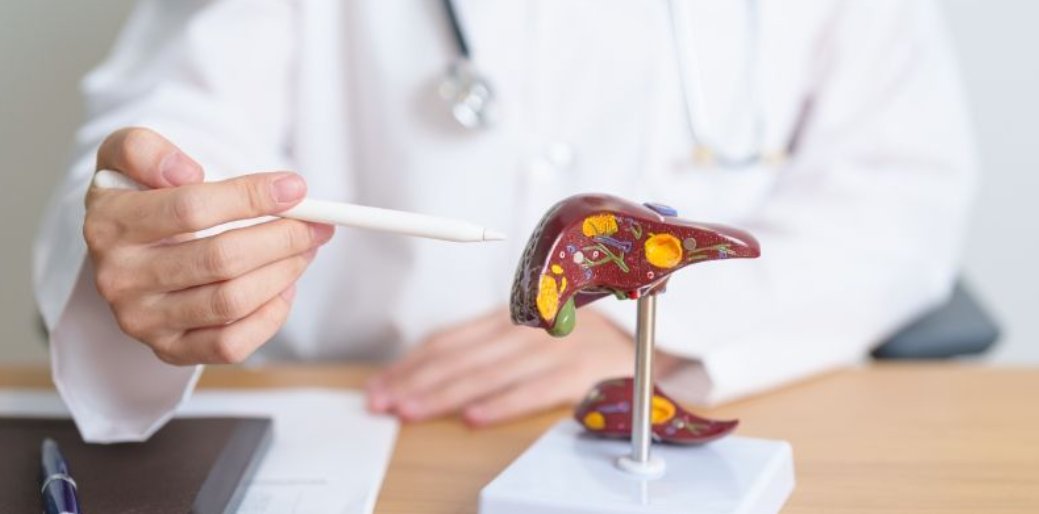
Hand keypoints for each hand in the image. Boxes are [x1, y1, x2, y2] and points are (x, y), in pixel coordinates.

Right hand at [84, 127, 333, 364]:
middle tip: (316, 224)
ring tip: (306, 249)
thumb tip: (188, 172)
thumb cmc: (139, 196)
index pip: (192, 208)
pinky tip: (285, 286)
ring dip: (284, 272)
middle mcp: (121, 278)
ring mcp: (144, 320)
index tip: (295, 188)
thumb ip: (144, 150)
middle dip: (282, 238)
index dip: (251, 197)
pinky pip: (231, 344)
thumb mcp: (126, 156)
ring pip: (232, 301)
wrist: (122, 252)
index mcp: (110, 223)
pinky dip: (270, 315)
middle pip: (221, 259)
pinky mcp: (168, 350)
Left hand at [366, 307, 683, 425]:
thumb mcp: (540, 332)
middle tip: (382, 402)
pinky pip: (538, 386)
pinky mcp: (586, 368)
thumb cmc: (590, 342)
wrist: (662, 338)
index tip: (382, 384)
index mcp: (516, 314)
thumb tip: (438, 373)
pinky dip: (505, 402)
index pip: (453, 338)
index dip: (414, 362)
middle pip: (463, 355)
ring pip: (491, 370)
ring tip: (410, 410)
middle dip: (417, 380)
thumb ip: (496, 347)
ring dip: (446, 392)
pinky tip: (473, 417)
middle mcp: (533, 324)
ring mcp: (559, 345)